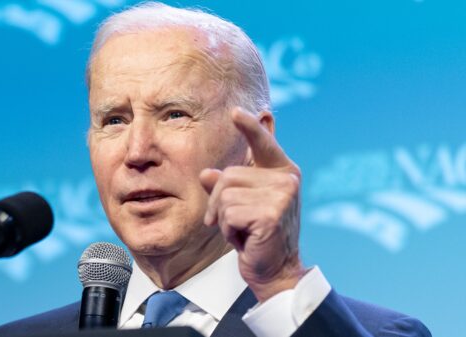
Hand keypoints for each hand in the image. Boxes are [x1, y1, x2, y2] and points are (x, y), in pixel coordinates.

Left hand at [199, 107, 304, 302]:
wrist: (274, 271)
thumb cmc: (257, 236)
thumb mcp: (241, 206)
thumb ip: (229, 186)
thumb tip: (206, 173)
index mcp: (283, 172)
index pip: (263, 144)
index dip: (249, 127)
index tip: (235, 112)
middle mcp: (287, 179)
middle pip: (228, 176)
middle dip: (219, 202)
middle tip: (235, 223)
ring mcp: (282, 195)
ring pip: (225, 195)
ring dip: (224, 218)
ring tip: (242, 231)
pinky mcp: (271, 214)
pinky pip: (228, 213)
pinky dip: (228, 230)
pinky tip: (245, 239)